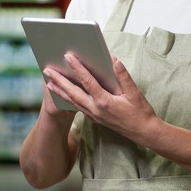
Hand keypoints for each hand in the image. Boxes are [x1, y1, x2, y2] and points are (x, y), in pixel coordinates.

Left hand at [43, 53, 160, 142]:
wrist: (143, 132)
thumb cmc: (140, 112)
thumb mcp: (135, 93)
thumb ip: (123, 76)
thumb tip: (114, 61)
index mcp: (104, 102)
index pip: (87, 82)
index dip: (77, 68)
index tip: (68, 57)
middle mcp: (95, 110)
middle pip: (73, 93)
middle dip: (59, 81)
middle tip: (47, 71)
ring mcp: (94, 116)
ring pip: (73, 102)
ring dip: (60, 91)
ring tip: (49, 82)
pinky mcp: (95, 118)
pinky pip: (78, 107)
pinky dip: (69, 99)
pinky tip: (64, 94)